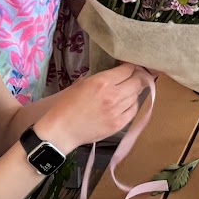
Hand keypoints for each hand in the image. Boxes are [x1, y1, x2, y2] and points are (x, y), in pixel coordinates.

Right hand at [38, 63, 152, 150]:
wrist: (60, 131)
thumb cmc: (65, 106)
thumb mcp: (80, 84)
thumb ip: (98, 78)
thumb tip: (112, 75)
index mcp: (101, 82)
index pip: (127, 70)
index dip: (131, 66)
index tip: (131, 66)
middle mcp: (113, 95)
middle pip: (137, 81)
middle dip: (138, 77)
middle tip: (137, 76)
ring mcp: (117, 111)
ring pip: (136, 96)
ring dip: (134, 91)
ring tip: (130, 90)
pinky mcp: (118, 125)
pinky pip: (133, 111)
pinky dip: (132, 105)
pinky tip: (127, 103)